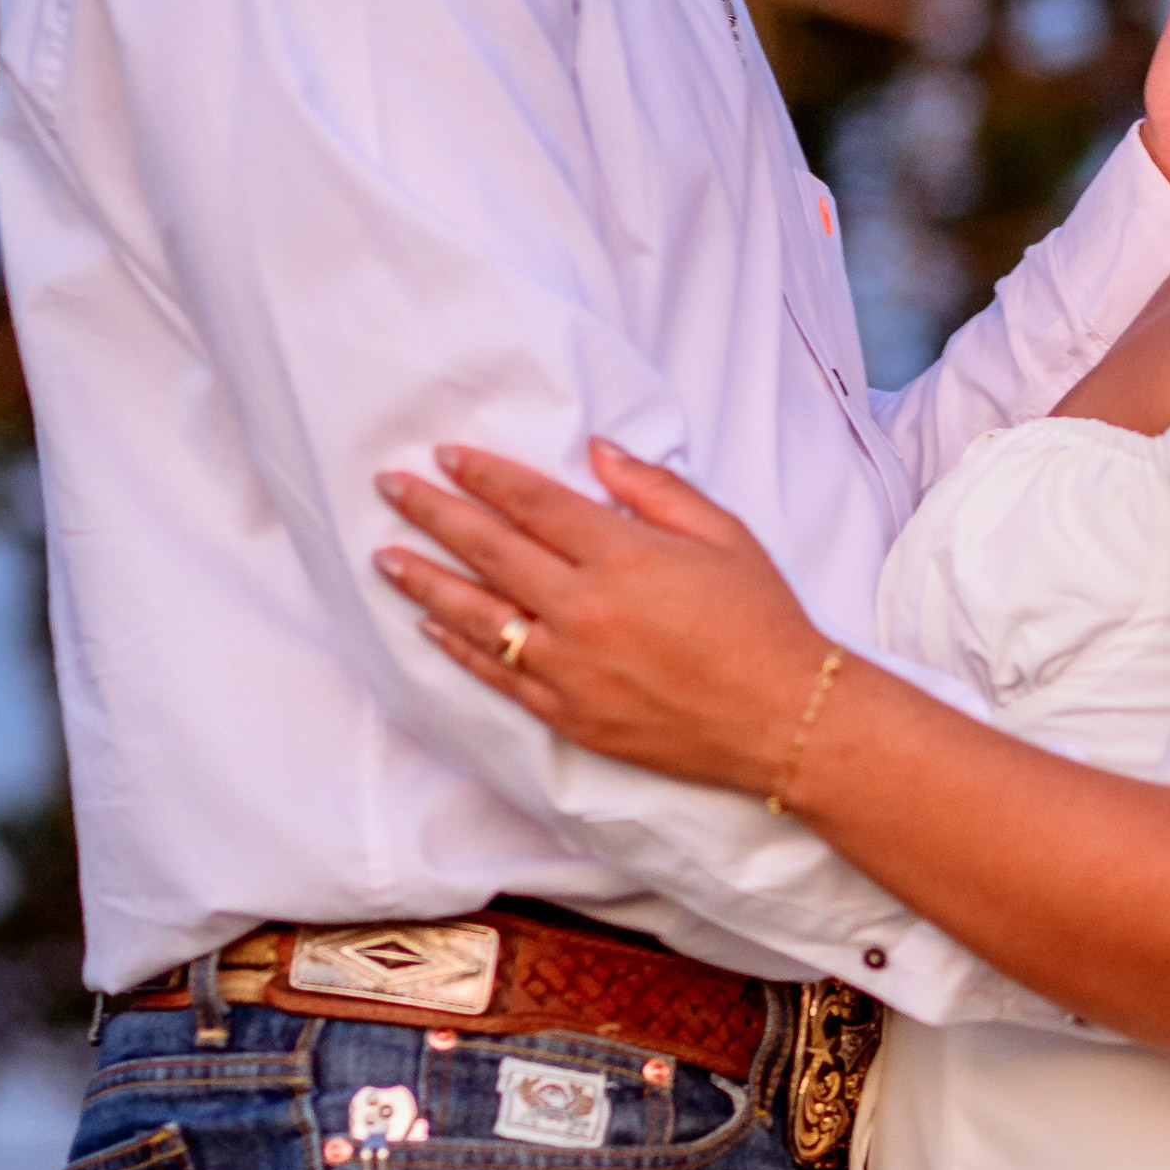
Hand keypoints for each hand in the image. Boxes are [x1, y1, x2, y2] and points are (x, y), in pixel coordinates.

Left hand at [374, 443, 827, 794]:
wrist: (783, 718)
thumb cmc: (762, 621)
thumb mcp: (723, 534)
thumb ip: (654, 489)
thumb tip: (600, 451)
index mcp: (623, 556)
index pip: (532, 503)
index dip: (484, 476)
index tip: (447, 456)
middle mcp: (585, 609)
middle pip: (490, 551)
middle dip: (434, 514)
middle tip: (390, 488)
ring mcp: (570, 668)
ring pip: (477, 616)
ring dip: (426, 581)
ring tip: (386, 557)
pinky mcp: (570, 715)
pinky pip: (497, 676)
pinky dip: (459, 649)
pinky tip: (430, 627)